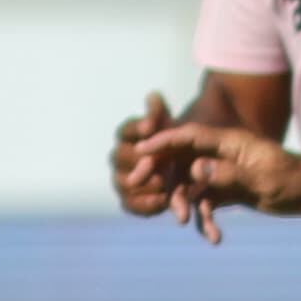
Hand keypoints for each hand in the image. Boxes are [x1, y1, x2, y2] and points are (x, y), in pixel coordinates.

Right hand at [108, 86, 181, 217]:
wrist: (181, 168)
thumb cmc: (174, 143)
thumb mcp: (170, 126)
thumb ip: (160, 113)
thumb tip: (153, 96)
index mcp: (128, 137)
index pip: (126, 130)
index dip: (137, 127)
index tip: (150, 127)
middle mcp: (119, 158)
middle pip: (120, 157)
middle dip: (136, 158)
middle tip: (154, 159)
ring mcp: (121, 180)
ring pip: (123, 182)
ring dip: (141, 183)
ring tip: (162, 183)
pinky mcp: (129, 201)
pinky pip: (131, 204)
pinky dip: (145, 204)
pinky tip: (162, 202)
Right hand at [130, 117, 300, 240]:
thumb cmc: (295, 180)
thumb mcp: (264, 180)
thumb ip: (230, 174)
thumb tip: (196, 169)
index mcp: (230, 142)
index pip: (189, 136)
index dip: (163, 141)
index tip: (140, 150)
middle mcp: (222, 154)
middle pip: (181, 159)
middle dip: (160, 173)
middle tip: (138, 185)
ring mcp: (223, 171)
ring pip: (191, 184)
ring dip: (185, 203)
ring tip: (186, 223)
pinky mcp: (227, 189)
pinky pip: (207, 202)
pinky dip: (206, 219)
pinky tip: (214, 238)